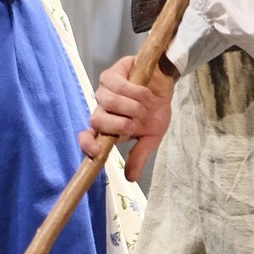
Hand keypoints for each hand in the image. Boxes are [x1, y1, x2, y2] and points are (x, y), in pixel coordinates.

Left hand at [80, 53, 177, 180]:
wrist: (166, 85)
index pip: (88, 137)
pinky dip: (134, 91)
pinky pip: (116, 84)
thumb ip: (139, 155)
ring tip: (145, 105)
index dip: (87, 144)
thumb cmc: (156, 111)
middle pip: (96, 120)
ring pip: (107, 102)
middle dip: (120, 124)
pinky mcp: (111, 75)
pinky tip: (145, 93)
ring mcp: (104, 91)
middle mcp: (102, 110)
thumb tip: (131, 178)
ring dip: (131, 107)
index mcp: (109, 128)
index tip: (97, 152)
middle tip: (138, 122)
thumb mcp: (151, 137)